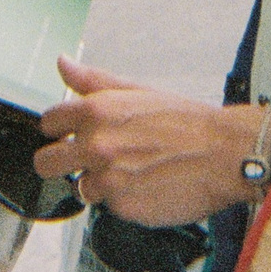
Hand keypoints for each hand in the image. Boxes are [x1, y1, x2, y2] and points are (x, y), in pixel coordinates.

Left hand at [33, 58, 262, 227]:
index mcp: (96, 111)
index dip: (59, 128)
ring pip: (82, 187)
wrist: (224, 154)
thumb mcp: (138, 90)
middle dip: (60, 161)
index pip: (48, 123)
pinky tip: (147, 185)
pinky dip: (125, 199)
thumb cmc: (187, 122)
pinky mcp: (123, 207)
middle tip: (86, 160)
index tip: (68, 133)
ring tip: (133, 171)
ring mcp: (108, 179)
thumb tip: (63, 63)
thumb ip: (94, 81)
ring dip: (100, 182)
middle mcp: (96, 145)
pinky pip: (110, 206)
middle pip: (46, 163)